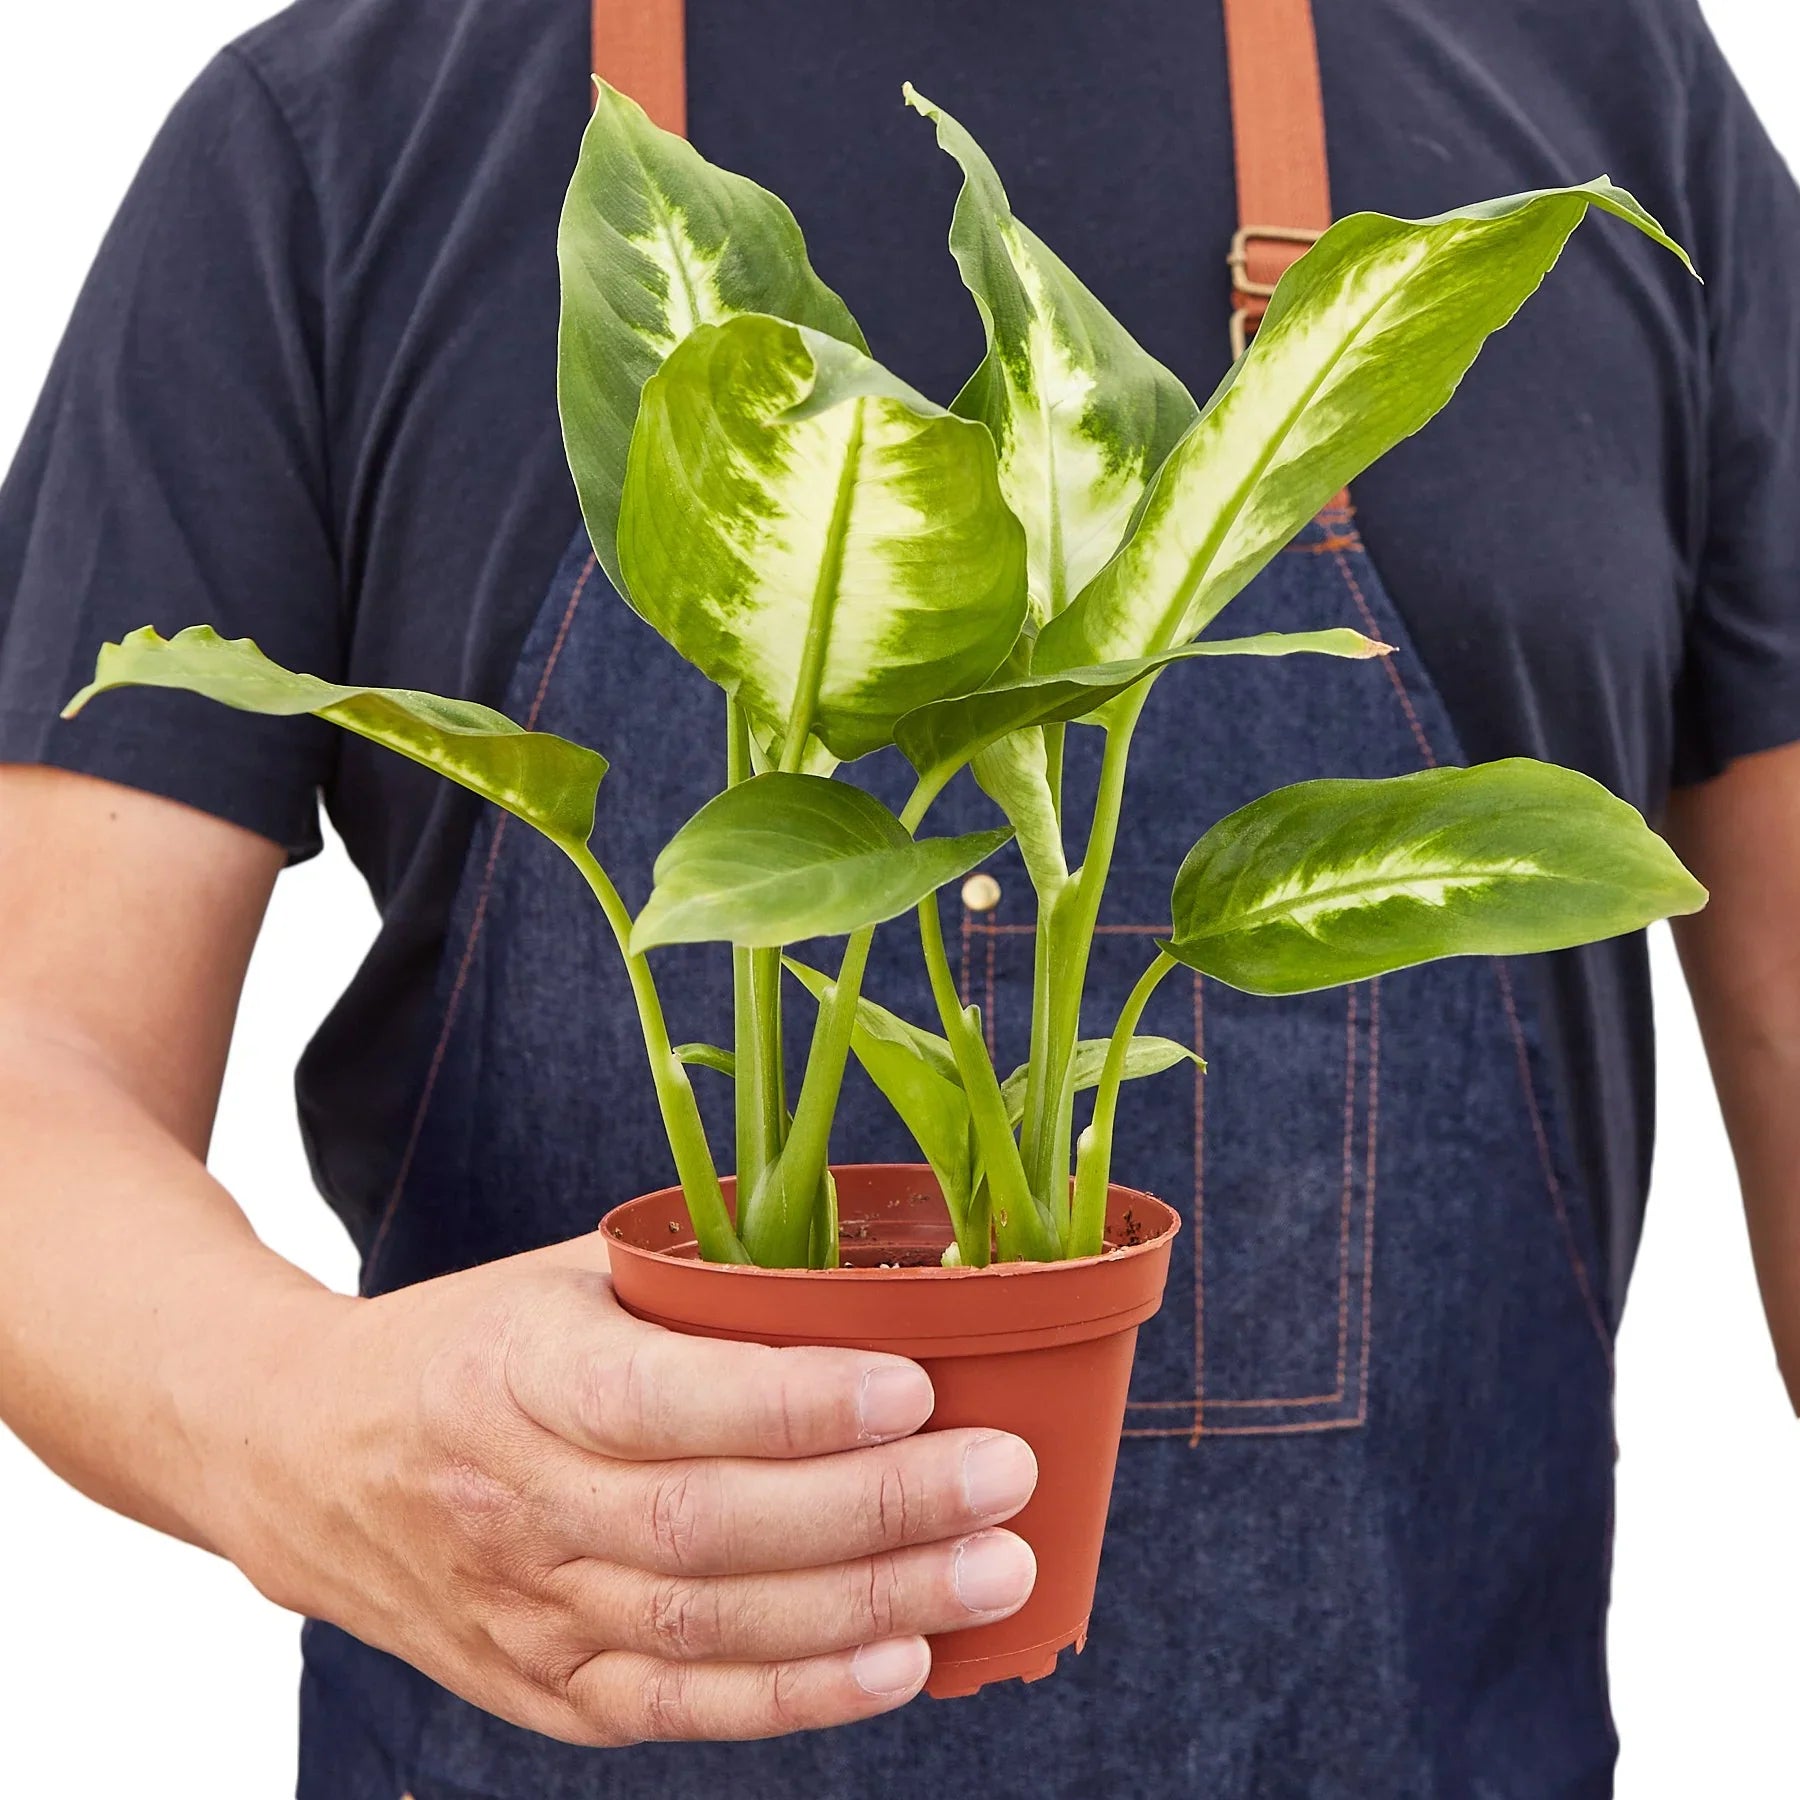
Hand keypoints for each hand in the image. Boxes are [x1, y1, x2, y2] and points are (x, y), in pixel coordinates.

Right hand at [214, 1236, 1037, 1745]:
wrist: (310, 1456)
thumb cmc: (478, 1343)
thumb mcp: (568, 1277)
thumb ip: (703, 1278)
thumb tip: (884, 1270)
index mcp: (519, 1373)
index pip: (662, 1399)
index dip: (792, 1402)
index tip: (915, 1382)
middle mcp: (515, 1500)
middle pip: (706, 1526)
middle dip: (873, 1509)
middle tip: (1001, 1477)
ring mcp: (524, 1609)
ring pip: (704, 1630)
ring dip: (864, 1609)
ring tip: (991, 1571)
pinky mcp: (539, 1687)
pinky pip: (677, 1709)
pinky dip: (795, 1699)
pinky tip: (899, 1666)